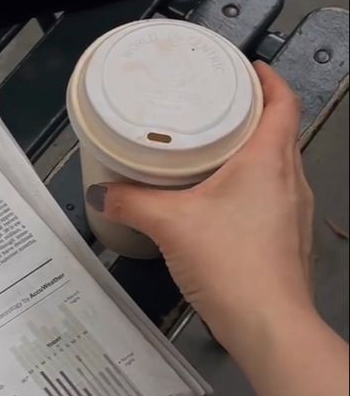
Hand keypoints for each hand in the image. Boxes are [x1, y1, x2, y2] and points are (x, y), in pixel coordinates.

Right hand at [87, 63, 314, 352]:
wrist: (269, 327)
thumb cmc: (232, 263)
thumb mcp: (170, 224)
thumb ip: (131, 202)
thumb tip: (101, 193)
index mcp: (270, 160)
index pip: (283, 103)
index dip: (269, 80)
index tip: (248, 68)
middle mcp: (291, 181)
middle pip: (279, 133)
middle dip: (252, 116)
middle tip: (217, 107)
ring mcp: (295, 214)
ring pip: (277, 169)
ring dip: (251, 155)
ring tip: (212, 152)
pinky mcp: (288, 242)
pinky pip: (272, 200)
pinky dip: (250, 190)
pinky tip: (218, 204)